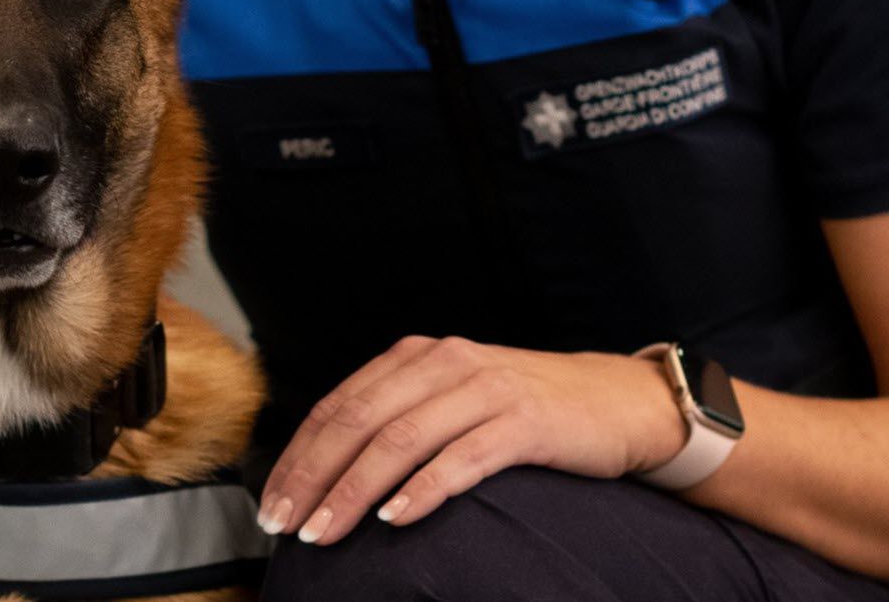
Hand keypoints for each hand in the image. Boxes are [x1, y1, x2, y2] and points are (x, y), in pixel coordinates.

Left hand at [257, 336, 685, 545]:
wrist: (616, 401)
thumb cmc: (525, 409)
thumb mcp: (454, 398)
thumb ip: (401, 416)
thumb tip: (330, 468)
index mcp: (418, 356)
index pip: (339, 404)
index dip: (299, 455)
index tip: (271, 503)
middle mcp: (445, 363)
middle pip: (359, 420)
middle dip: (314, 476)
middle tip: (286, 525)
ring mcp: (485, 390)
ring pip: (401, 439)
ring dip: (355, 490)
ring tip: (327, 531)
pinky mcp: (524, 422)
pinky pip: (462, 458)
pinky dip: (423, 490)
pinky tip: (396, 519)